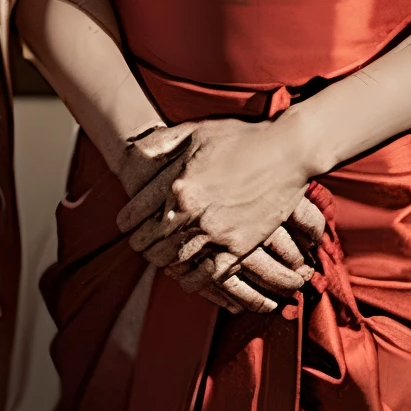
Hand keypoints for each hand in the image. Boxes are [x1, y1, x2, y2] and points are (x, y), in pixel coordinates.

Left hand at [117, 115, 326, 305]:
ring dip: (165, 263)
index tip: (125, 227)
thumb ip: (162, 143)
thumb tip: (134, 154)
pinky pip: (208, 275)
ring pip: (176, 260)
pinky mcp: (239, 247)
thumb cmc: (240, 137)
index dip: (127, 223)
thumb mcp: (195, 131)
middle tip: (140, 246)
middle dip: (143, 245)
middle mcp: (191, 210)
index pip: (137, 213)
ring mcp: (215, 231)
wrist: (286, 151)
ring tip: (160, 261)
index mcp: (177, 182)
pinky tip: (188, 277)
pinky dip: (194, 279)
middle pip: (152, 240)